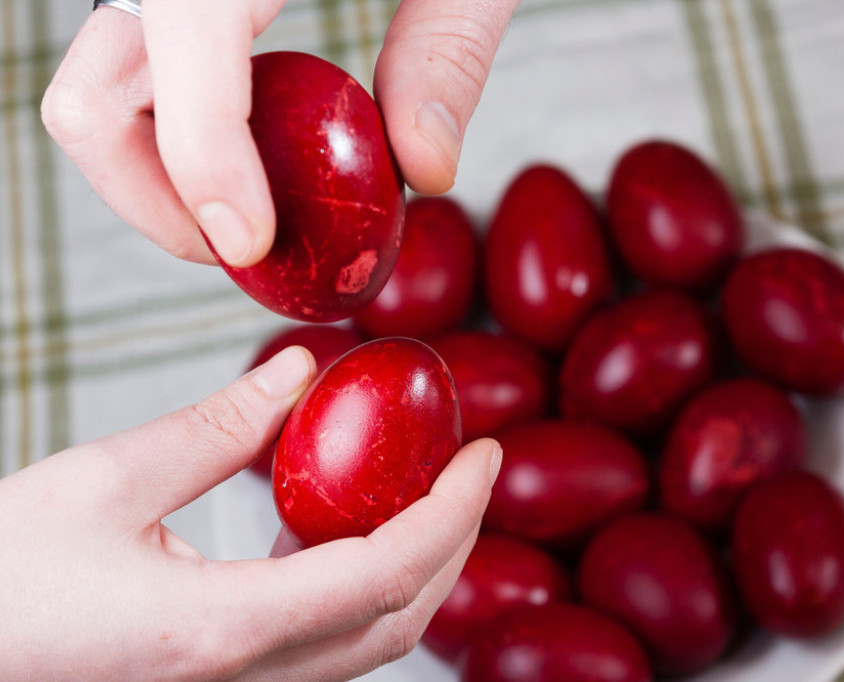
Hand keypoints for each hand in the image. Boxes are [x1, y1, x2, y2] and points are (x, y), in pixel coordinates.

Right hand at [0, 346, 499, 679]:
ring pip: (370, 639)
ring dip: (418, 565)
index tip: (485, 453)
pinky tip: (349, 528)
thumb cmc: (4, 583)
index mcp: (223, 629)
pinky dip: (365, 584)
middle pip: (400, 618)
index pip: (386, 574)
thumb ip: (216, 428)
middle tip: (472, 467)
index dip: (453, 512)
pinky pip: (328, 643)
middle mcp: (246, 680)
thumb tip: (301, 371)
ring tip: (428, 490)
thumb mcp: (103, 483)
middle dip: (455, 539)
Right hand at [41, 0, 519, 266]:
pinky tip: (251, 161)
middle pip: (91, 92)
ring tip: (252, 216)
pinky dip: (176, 141)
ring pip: (97, 97)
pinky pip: (136, 80)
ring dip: (159, 182)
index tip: (251, 242)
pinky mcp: (174, 0)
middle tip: (248, 244)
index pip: (182, 33)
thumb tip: (426, 170)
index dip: (201, 156)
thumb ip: (448, 48)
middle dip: (157, 197)